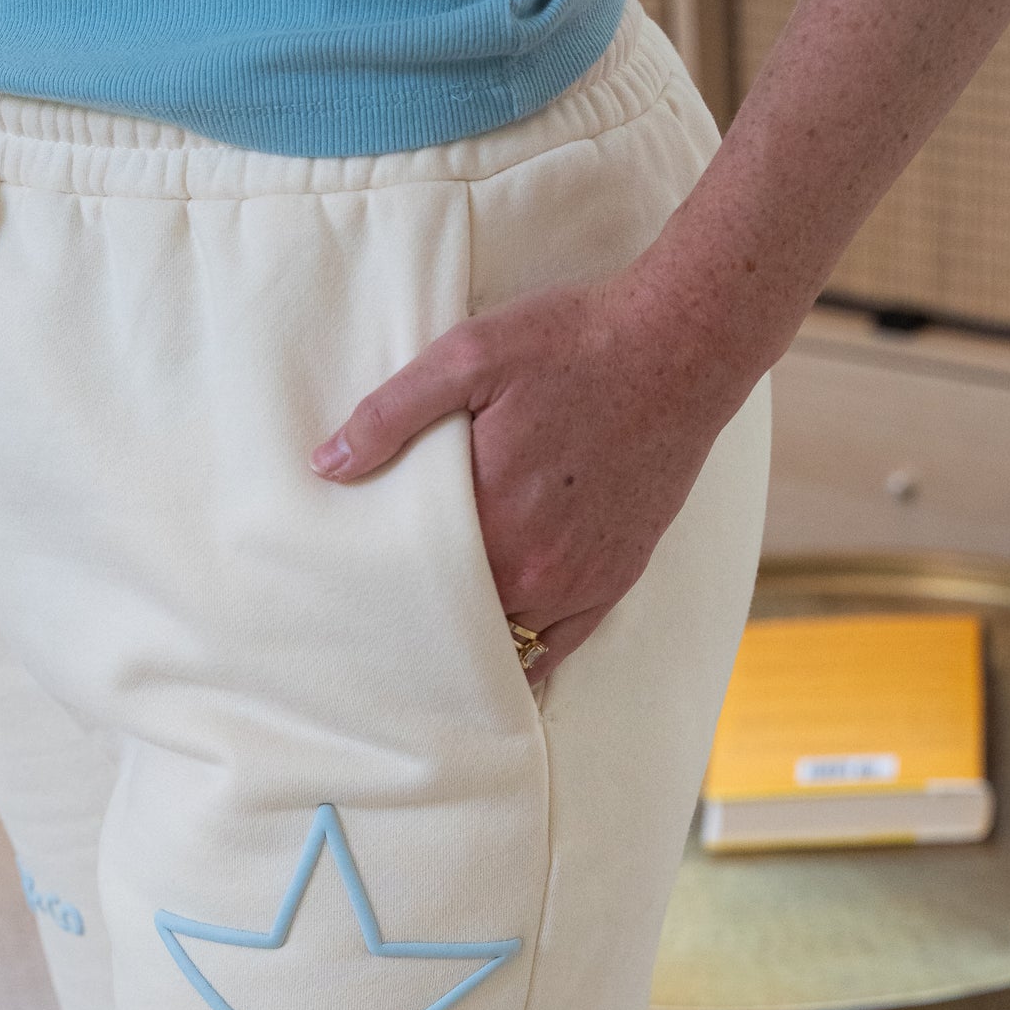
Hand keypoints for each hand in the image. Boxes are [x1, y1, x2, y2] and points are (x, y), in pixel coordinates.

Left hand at [311, 258, 748, 679]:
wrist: (682, 345)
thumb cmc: (574, 341)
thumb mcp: (470, 354)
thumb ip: (393, 412)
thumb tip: (327, 465)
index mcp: (489, 521)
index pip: (415, 585)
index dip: (384, 591)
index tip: (353, 599)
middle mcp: (534, 568)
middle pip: (456, 618)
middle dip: (422, 618)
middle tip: (377, 629)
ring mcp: (578, 581)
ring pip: (505, 635)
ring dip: (471, 636)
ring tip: (430, 643)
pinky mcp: (615, 578)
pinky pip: (561, 646)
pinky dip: (528, 660)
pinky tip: (501, 668)